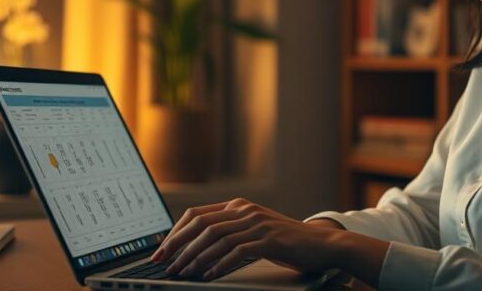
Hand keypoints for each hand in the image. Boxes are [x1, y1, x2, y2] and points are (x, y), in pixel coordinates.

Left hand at [151, 198, 346, 279]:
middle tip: (165, 264)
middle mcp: (245, 210)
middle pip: (202, 225)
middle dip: (179, 246)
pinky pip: (238, 251)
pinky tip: (210, 275)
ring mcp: (257, 223)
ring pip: (217, 238)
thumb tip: (194, 248)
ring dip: (196, 258)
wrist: (320, 244)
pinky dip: (220, 264)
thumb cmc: (284, 242)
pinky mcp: (269, 239)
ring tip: (183, 273)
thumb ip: (229, 231)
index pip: (196, 215)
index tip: (161, 251)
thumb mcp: (253, 230)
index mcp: (237, 206)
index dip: (175, 233)